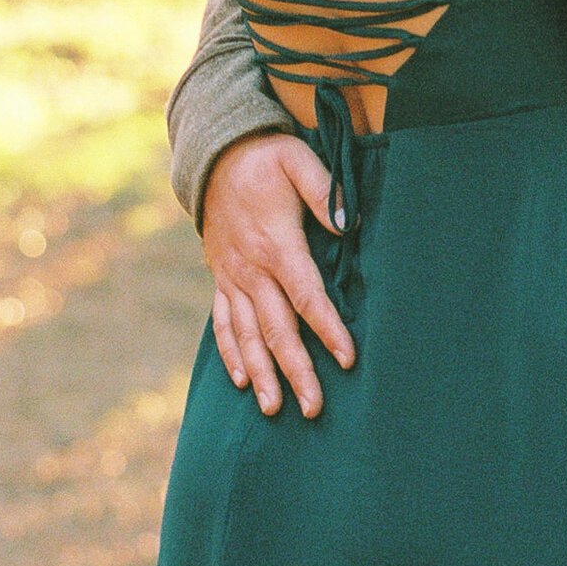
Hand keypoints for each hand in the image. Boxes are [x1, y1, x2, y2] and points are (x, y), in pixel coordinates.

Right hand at [203, 131, 354, 414]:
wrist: (216, 156)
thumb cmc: (267, 159)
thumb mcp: (298, 160)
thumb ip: (324, 192)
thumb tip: (350, 223)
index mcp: (276, 245)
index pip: (306, 297)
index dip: (328, 329)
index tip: (348, 358)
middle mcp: (251, 270)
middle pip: (277, 329)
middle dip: (296, 370)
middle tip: (315, 407)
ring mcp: (233, 277)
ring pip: (247, 336)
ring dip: (261, 374)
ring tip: (275, 410)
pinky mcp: (222, 278)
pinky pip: (224, 323)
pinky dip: (231, 353)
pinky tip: (241, 381)